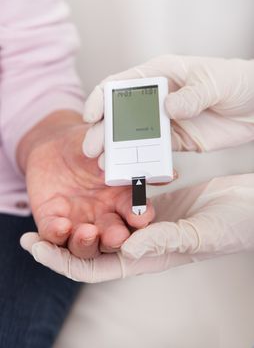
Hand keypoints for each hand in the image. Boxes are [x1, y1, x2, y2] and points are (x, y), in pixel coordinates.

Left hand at [18, 111, 154, 258]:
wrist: (52, 144)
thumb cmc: (83, 146)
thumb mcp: (108, 149)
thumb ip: (132, 162)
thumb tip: (169, 173)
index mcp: (121, 200)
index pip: (135, 214)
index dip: (140, 217)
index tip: (141, 216)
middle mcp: (102, 216)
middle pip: (112, 237)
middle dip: (115, 238)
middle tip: (117, 236)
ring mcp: (77, 222)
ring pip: (84, 244)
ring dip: (87, 242)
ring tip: (88, 232)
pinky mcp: (51, 221)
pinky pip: (53, 234)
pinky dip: (56, 233)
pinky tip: (61, 226)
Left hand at [20, 173, 253, 281]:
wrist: (248, 204)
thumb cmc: (234, 226)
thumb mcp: (201, 234)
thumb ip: (165, 242)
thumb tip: (126, 251)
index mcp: (149, 258)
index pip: (97, 268)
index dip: (64, 260)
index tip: (35, 247)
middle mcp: (142, 243)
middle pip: (91, 248)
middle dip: (61, 242)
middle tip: (32, 227)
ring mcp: (144, 222)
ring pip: (102, 223)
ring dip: (77, 217)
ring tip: (52, 205)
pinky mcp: (150, 203)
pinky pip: (119, 201)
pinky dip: (101, 196)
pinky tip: (87, 184)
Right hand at [83, 55, 253, 166]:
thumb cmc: (237, 83)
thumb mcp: (215, 82)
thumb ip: (192, 95)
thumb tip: (168, 108)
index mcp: (160, 75)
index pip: (121, 84)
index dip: (101, 99)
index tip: (91, 116)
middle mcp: (157, 99)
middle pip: (121, 114)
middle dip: (103, 131)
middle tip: (92, 149)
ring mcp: (164, 122)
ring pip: (133, 136)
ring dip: (118, 151)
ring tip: (107, 165)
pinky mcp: (174, 141)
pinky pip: (153, 152)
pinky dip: (141, 161)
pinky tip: (132, 170)